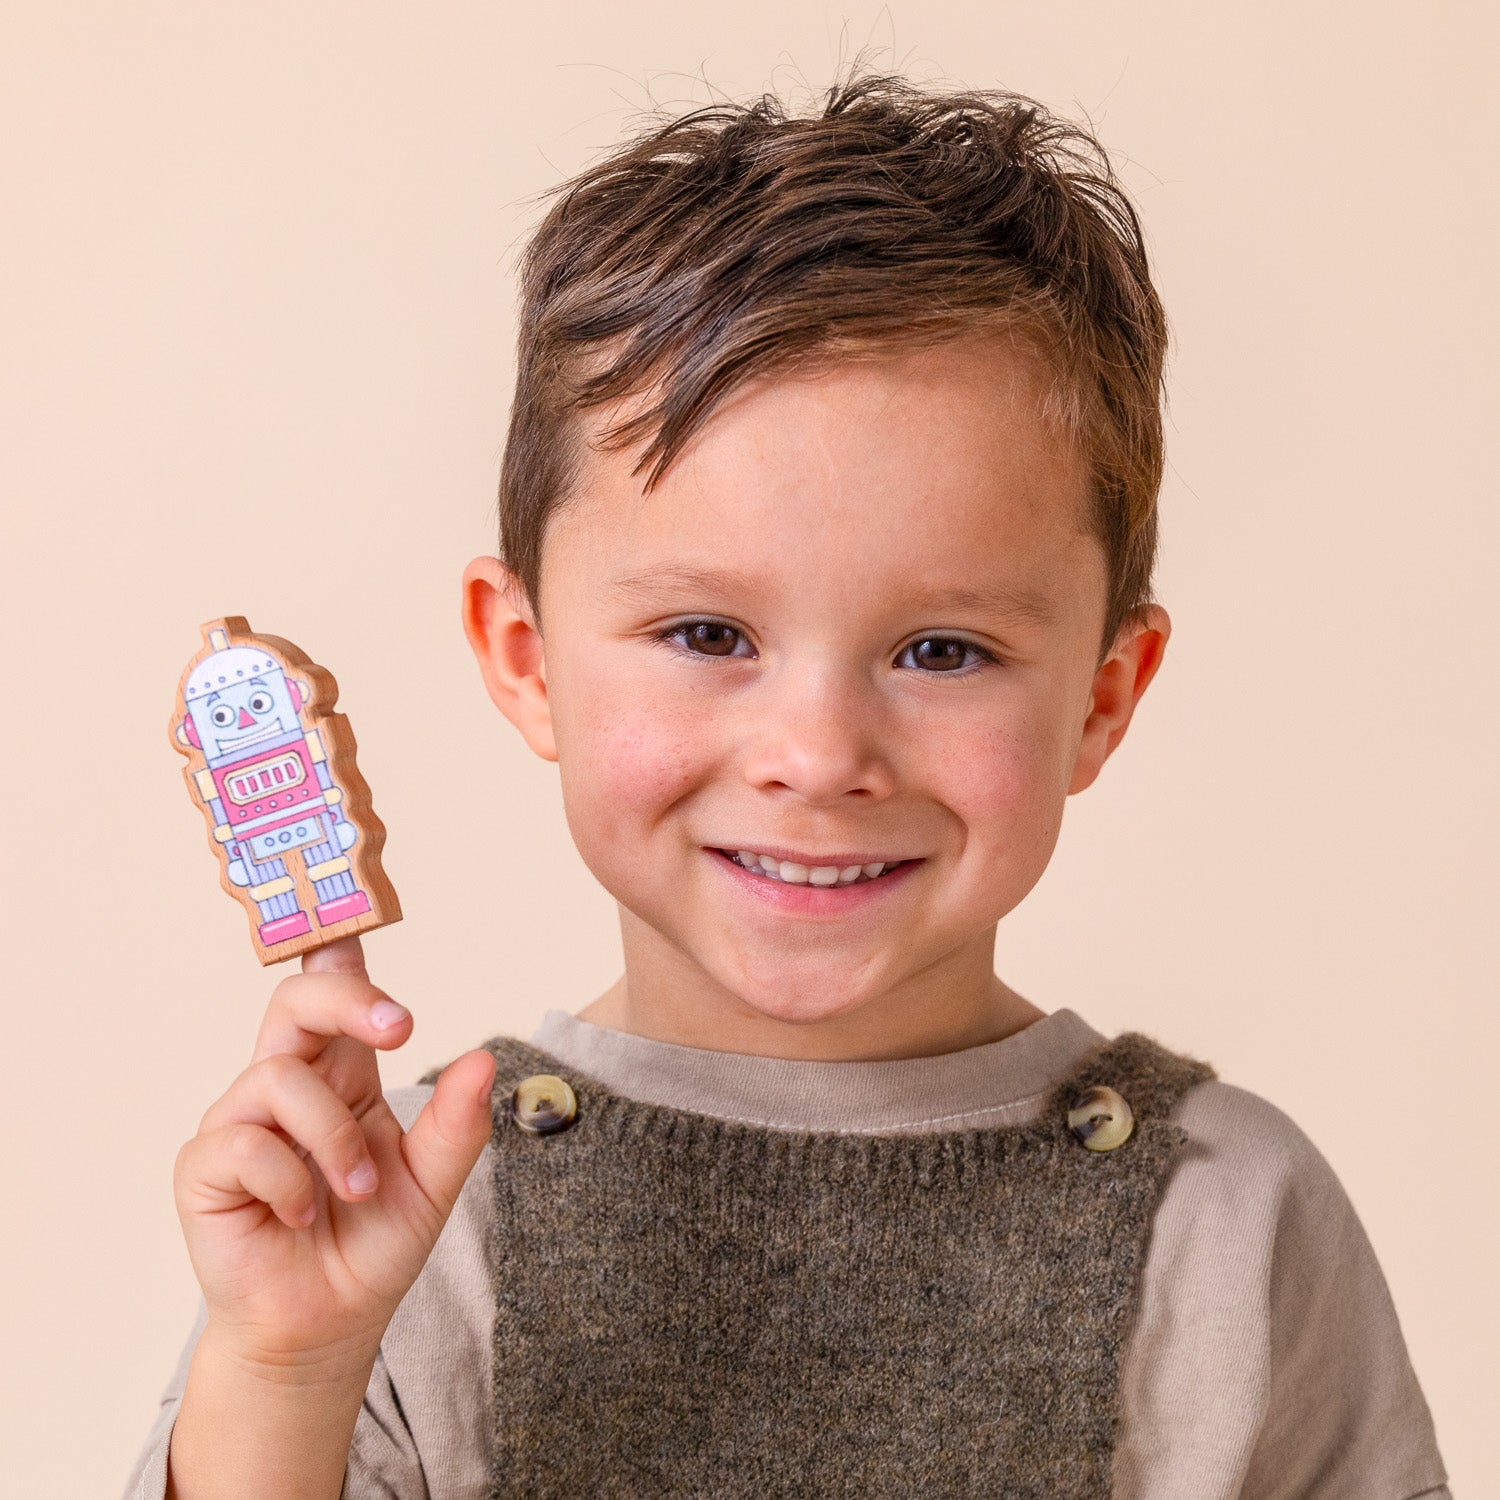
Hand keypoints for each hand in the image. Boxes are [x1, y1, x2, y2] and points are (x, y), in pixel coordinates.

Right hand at [172, 935, 495, 1371]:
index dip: (337, 949)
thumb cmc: (373, 1245)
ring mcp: (239, 1124)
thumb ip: (457, 1124)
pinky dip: (291, 1185)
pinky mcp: (204, 1168)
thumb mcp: (432, 1183)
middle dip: (346, 1001)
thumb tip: (485, 1058)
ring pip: (279, 1080)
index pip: (333, 994)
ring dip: (333, 1141)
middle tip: (400, 1028)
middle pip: (296, 1002)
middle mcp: (286, 1085)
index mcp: (342, 1074)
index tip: (357, 913)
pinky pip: (244, 1146)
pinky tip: (303, 1217)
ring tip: (358, 1190)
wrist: (327, 1326)